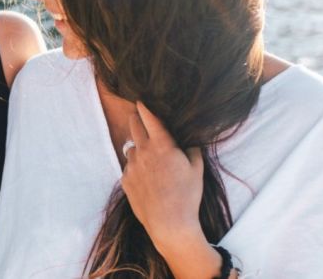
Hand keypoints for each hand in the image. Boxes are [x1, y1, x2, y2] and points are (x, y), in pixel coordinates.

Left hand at [120, 102, 204, 249]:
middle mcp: (143, 152)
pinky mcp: (125, 180)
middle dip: (136, 119)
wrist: (169, 223)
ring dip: (138, 148)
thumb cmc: (187, 195)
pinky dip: (136, 168)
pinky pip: (129, 168)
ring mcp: (131, 166)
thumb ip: (192, 150)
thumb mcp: (197, 169)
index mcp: (161, 145)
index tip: (140, 100)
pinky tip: (148, 180)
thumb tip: (187, 143)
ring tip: (151, 160)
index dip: (144, 107)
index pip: (149, 118)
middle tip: (139, 117)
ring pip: (131, 148)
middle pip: (134, 126)